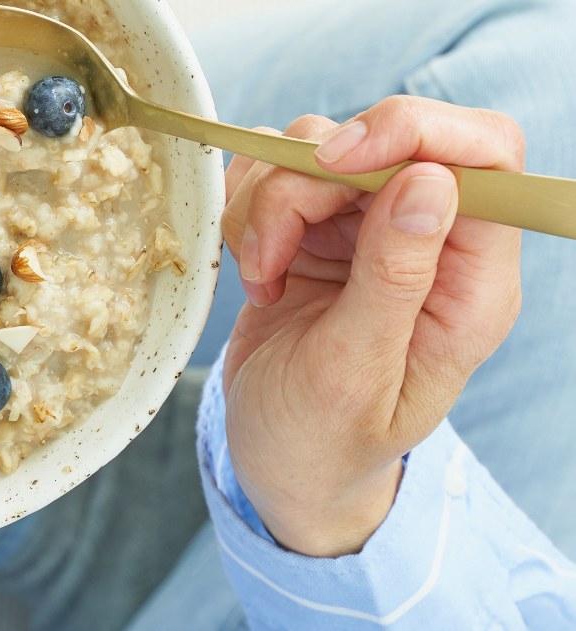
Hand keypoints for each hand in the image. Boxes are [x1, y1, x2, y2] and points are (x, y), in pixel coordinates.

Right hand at [221, 96, 523, 556]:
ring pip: (317, 148)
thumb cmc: (325, 441)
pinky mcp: (316, 229)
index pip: (483, 153)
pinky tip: (254, 269)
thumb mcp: (354, 373)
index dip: (411, 133)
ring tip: (262, 277)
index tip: (333, 162)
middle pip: (381, 143)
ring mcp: (369, 231)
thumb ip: (394, 278)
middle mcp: (428, 243)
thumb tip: (431, 181)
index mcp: (469, 282)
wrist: (278, 464)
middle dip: (305, 185)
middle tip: (268, 257)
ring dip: (268, 206)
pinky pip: (276, 173)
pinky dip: (248, 210)